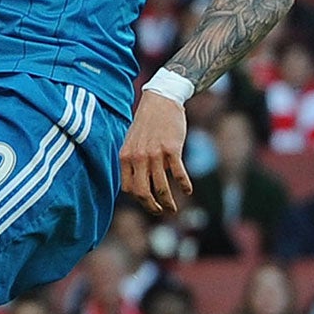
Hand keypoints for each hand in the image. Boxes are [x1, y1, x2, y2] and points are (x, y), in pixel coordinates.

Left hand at [119, 91, 192, 214]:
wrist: (160, 101)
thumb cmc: (147, 123)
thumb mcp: (131, 141)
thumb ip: (132, 160)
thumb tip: (138, 181)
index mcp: (126, 157)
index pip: (128, 188)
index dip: (138, 198)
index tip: (148, 201)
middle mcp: (138, 157)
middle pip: (142, 192)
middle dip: (152, 207)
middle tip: (161, 212)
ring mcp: (155, 154)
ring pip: (161, 187)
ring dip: (168, 202)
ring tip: (174, 208)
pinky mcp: (172, 149)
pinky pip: (178, 174)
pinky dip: (184, 185)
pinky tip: (188, 190)